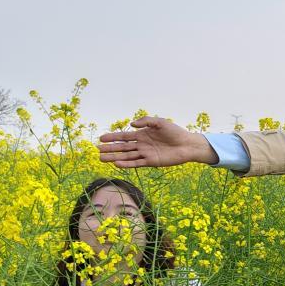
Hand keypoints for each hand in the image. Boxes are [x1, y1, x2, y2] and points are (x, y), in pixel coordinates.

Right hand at [98, 116, 217, 168]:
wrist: (187, 144)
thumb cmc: (175, 132)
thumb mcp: (160, 122)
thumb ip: (145, 121)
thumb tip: (131, 124)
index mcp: (142, 134)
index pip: (124, 136)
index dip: (112, 137)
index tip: (101, 138)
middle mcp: (141, 145)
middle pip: (122, 147)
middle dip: (109, 148)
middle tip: (97, 150)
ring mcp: (145, 154)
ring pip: (126, 156)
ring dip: (114, 157)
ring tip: (101, 158)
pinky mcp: (151, 162)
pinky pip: (136, 163)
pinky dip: (127, 163)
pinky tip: (117, 163)